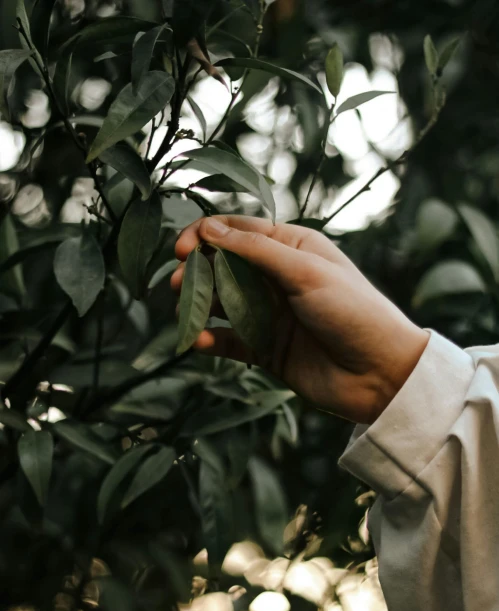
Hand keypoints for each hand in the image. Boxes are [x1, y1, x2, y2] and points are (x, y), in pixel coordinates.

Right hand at [173, 216, 429, 424]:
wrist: (380, 375)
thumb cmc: (353, 312)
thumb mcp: (306, 272)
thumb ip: (256, 251)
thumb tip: (209, 230)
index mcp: (292, 248)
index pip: (238, 232)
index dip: (206, 236)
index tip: (182, 251)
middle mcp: (277, 277)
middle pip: (223, 267)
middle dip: (197, 273)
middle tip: (178, 285)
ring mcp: (271, 314)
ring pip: (221, 303)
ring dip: (199, 305)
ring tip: (186, 314)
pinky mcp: (266, 349)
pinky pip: (229, 340)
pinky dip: (210, 339)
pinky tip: (199, 341)